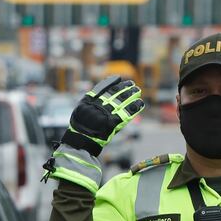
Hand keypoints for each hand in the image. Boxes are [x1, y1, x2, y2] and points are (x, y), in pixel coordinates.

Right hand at [42, 77, 144, 194]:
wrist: (80, 142)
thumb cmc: (80, 128)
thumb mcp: (81, 110)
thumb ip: (90, 101)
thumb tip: (98, 93)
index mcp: (89, 101)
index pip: (102, 87)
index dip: (111, 82)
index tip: (118, 78)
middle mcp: (98, 105)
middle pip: (114, 93)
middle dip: (124, 88)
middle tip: (132, 84)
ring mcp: (105, 114)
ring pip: (121, 101)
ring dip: (130, 94)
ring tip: (137, 90)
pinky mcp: (112, 123)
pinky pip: (126, 113)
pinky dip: (134, 107)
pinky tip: (140, 103)